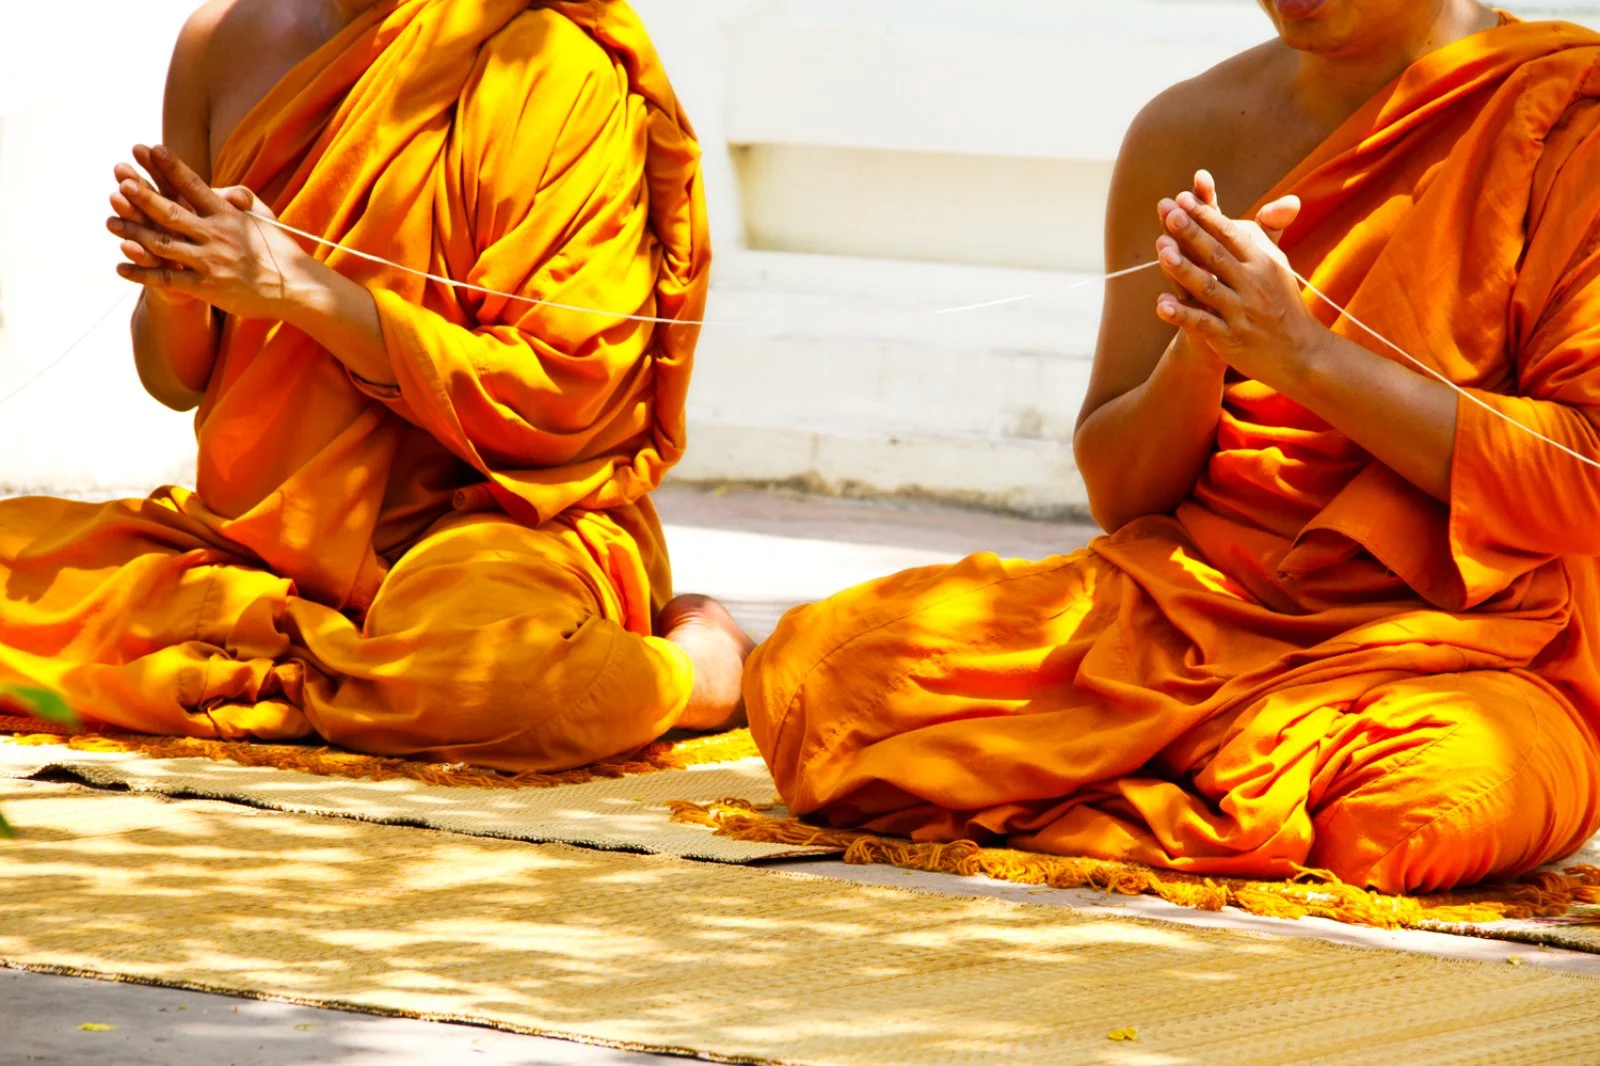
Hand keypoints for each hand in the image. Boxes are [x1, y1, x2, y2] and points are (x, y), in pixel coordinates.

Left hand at [107, 144, 312, 320]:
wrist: (296, 288)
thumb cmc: (280, 250)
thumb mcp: (265, 218)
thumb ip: (243, 200)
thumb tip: (226, 189)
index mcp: (228, 215)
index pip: (194, 185)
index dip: (171, 166)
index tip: (149, 148)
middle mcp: (216, 235)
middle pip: (171, 212)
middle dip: (143, 195)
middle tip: (121, 180)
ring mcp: (210, 262)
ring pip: (162, 244)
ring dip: (133, 232)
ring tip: (110, 220)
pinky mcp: (207, 287)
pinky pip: (167, 279)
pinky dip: (142, 273)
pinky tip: (120, 267)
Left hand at [1153, 174, 1324, 387]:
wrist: (1300, 352)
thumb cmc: (1281, 302)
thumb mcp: (1278, 265)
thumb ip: (1269, 233)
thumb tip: (1288, 199)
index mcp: (1263, 262)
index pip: (1230, 234)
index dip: (1206, 215)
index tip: (1183, 197)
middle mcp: (1252, 284)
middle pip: (1216, 255)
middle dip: (1192, 232)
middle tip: (1169, 212)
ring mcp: (1240, 311)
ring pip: (1207, 287)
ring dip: (1183, 269)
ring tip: (1161, 251)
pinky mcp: (1229, 338)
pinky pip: (1201, 324)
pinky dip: (1181, 314)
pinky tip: (1161, 305)